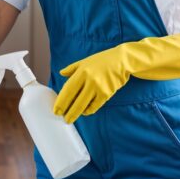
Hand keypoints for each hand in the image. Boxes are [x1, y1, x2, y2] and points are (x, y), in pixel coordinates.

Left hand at [52, 30, 179, 123]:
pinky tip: (85, 111)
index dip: (61, 101)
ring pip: (84, 105)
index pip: (67, 90)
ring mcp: (98, 87)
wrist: (123, 60)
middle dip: (67, 111)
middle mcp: (88, 80)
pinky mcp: (107, 93)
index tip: (56, 109)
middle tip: (62, 118)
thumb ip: (73, 68)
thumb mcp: (85, 61)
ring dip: (77, 113)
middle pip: (75, 100)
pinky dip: (89, 110)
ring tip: (71, 118)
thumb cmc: (103, 60)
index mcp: (81, 72)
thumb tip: (61, 73)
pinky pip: (95, 106)